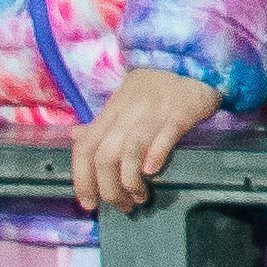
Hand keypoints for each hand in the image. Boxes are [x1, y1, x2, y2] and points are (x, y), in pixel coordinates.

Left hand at [69, 68, 221, 215]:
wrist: (190, 60)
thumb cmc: (155, 87)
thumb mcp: (122, 102)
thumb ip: (101, 123)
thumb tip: (75, 136)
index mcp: (110, 113)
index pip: (85, 149)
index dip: (82, 180)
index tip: (89, 203)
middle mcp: (127, 114)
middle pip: (105, 156)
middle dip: (109, 189)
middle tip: (123, 206)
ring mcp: (153, 112)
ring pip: (130, 150)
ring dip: (131, 182)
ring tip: (140, 197)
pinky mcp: (181, 112)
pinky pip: (164, 135)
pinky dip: (155, 154)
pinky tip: (152, 171)